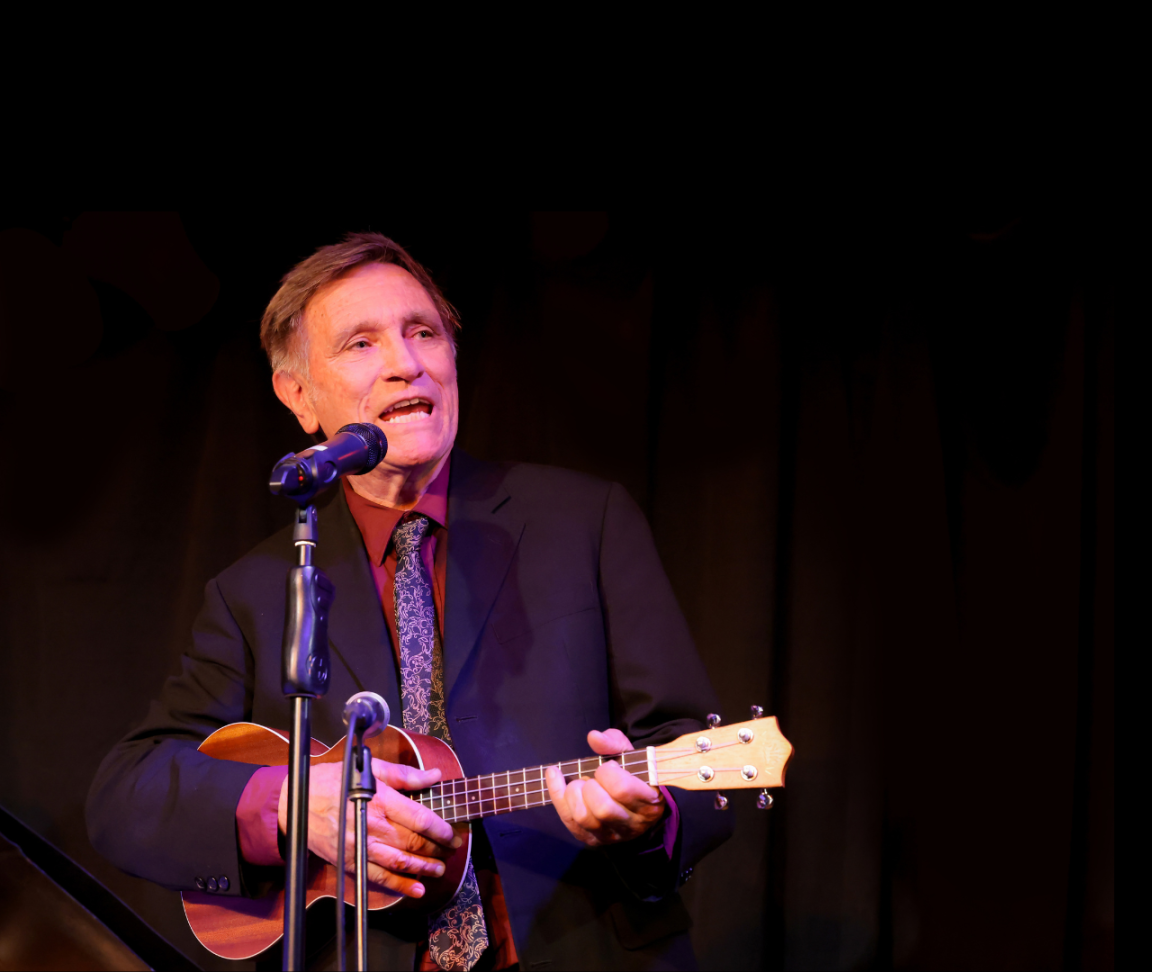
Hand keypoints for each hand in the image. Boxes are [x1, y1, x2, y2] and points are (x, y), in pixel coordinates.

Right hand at [278, 759, 459, 897]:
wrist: (295, 802)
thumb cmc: (332, 780)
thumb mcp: (369, 767)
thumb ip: (404, 774)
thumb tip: (433, 776)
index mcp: (381, 800)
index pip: (420, 819)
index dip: (441, 830)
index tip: (454, 834)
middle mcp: (373, 825)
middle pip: (413, 842)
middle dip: (437, 849)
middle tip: (452, 850)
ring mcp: (361, 846)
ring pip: (400, 862)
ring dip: (423, 868)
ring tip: (439, 869)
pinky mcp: (351, 861)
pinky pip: (378, 877)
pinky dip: (399, 886)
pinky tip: (415, 890)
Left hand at [545, 729, 665, 847]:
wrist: (633, 804)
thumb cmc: (632, 775)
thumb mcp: (630, 755)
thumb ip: (615, 743)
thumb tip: (594, 737)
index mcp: (649, 803)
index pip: (622, 789)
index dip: (608, 773)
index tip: (609, 766)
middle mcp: (632, 825)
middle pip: (602, 808)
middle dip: (590, 786)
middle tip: (593, 778)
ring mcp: (611, 836)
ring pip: (583, 817)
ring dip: (573, 793)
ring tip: (579, 783)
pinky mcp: (592, 839)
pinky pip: (568, 821)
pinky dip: (556, 794)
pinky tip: (554, 775)